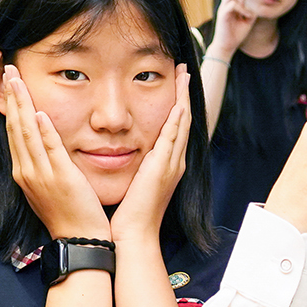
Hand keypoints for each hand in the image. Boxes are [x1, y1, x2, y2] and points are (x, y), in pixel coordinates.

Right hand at [1, 64, 108, 241]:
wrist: (79, 240)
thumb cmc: (68, 215)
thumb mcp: (48, 187)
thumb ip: (44, 164)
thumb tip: (42, 142)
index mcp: (24, 172)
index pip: (14, 132)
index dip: (11, 106)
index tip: (10, 84)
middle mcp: (27, 171)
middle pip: (15, 127)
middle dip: (12, 97)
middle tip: (9, 70)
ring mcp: (42, 175)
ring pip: (27, 133)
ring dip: (22, 104)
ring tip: (17, 80)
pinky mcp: (61, 178)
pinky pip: (50, 150)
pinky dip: (43, 131)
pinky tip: (38, 113)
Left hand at [111, 66, 190, 248]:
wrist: (135, 235)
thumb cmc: (130, 216)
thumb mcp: (134, 184)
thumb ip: (134, 168)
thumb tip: (121, 155)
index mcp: (166, 166)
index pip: (174, 129)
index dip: (176, 106)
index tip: (176, 86)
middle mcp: (174, 162)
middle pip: (183, 121)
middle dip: (185, 95)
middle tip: (186, 70)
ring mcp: (172, 164)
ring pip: (182, 123)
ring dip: (184, 98)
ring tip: (185, 75)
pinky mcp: (164, 166)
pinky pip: (174, 136)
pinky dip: (177, 117)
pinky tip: (179, 101)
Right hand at [210, 0, 257, 58]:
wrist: (227, 46)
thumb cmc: (237, 33)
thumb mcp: (248, 19)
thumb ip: (249, 9)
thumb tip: (249, 5)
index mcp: (230, 4)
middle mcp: (225, 3)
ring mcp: (223, 8)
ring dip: (244, 5)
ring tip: (246, 16)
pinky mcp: (223, 13)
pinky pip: (234, 4)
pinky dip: (243, 10)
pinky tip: (245, 18)